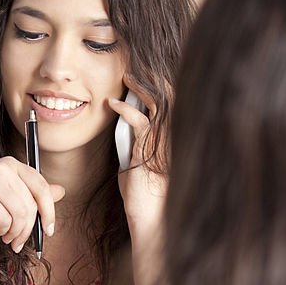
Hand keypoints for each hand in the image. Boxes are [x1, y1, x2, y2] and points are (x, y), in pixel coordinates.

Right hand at [0, 157, 64, 252]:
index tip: (49, 230)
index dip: (49, 211)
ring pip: (20, 214)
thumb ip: (32, 191)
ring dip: (16, 233)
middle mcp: (2, 167)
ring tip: (7, 238)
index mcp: (11, 164)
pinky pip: (4, 219)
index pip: (41, 187)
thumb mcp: (6, 191)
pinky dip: (3, 231)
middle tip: (20, 242)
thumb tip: (61, 191)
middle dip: (28, 229)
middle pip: (30, 205)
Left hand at [108, 76, 166, 229]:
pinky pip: (139, 120)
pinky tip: (113, 104)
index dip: (160, 88)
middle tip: (138, 69)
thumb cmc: (142, 194)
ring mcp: (163, 142)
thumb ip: (136, 145)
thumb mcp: (139, 163)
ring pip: (157, 104)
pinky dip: (125, 109)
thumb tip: (126, 131)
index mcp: (172, 139)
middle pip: (169, 98)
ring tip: (127, 77)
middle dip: (153, 80)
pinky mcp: (149, 149)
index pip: (171, 105)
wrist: (149, 215)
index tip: (145, 77)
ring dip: (141, 88)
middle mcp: (172, 137)